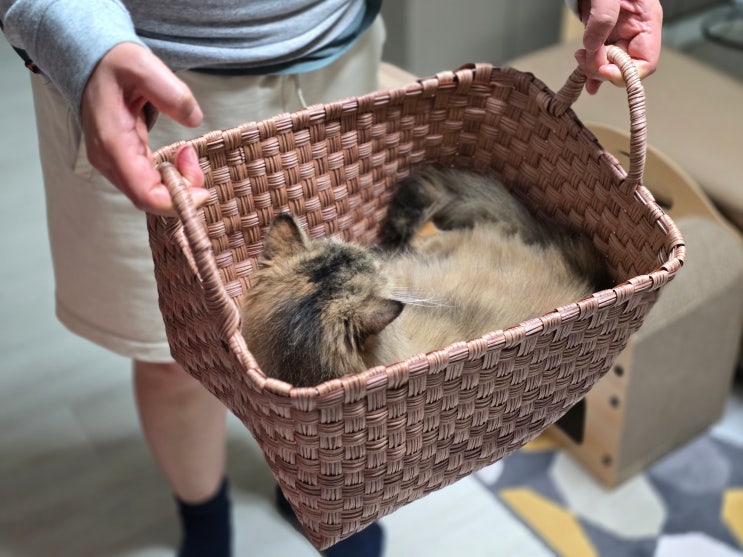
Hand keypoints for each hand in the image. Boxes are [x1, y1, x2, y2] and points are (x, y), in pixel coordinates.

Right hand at [80, 42, 208, 214]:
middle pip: (149, 199)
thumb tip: (193, 119)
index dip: (177, 202)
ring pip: (149, 195)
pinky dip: (170, 178)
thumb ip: (170, 92)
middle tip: (193, 157)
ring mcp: (112, 164)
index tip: (203, 190)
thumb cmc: (116, 66)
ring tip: (188, 153)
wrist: (94, 65)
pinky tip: (180, 157)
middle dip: (182, 190)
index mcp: (113, 143)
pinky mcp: (121, 163)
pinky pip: (148, 185)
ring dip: (177, 183)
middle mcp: (109, 161)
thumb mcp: (143, 66)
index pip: (145, 194)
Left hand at [574, 0, 662, 93]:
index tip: (604, 69)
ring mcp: (619, 34)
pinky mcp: (604, 35)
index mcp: (646, 20)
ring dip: (594, 71)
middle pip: (625, 67)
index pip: (646, 61)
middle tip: (585, 60)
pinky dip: (592, 71)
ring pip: (611, 66)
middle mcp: (635, 30)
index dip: (625, 72)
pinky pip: (601, 60)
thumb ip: (603, 17)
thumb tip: (593, 46)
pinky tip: (586, 80)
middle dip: (604, 69)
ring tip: (580, 62)